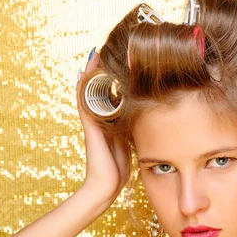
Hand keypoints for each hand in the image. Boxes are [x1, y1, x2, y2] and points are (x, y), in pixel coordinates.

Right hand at [76, 51, 129, 202]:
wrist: (106, 185)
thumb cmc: (119, 169)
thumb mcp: (131, 144)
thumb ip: (135, 132)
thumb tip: (151, 122)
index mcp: (110, 123)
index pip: (110, 96)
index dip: (112, 80)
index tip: (118, 62)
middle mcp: (99, 119)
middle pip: (98, 90)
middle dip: (101, 72)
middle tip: (103, 50)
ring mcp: (92, 122)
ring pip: (90, 92)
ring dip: (91, 74)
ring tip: (94, 54)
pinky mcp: (89, 126)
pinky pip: (85, 101)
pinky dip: (84, 86)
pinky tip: (85, 71)